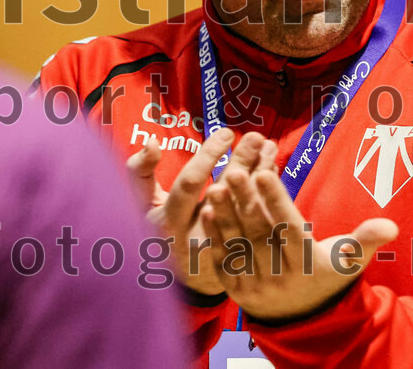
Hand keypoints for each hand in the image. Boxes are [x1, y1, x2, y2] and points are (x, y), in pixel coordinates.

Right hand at [126, 128, 277, 294]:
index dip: (208, 156)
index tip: (227, 133)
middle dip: (240, 161)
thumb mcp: (140, 203)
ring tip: (269, 147)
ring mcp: (219, 249)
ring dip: (259, 175)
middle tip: (255, 136)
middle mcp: (193, 237)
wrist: (175, 279)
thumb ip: (139, 171)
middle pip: (223, 194)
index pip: (190, 183)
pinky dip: (265, 194)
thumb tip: (151, 142)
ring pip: (244, 208)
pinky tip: (273, 171)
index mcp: (168, 221)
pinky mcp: (239, 256)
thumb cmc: (157, 229)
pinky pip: (256, 221)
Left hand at [202, 168, 397, 320]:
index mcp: (305, 262)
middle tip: (233, 171)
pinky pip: (223, 259)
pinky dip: (215, 236)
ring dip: (225, 214)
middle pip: (259, 232)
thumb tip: (391, 225)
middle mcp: (278, 274)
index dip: (276, 200)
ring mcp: (254, 283)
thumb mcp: (348, 261)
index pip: (289, 227)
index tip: (265, 172)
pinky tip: (207, 211)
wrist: (302, 319)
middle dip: (245, 201)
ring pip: (237, 243)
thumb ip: (366, 240)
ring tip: (216, 185)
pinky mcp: (235, 288)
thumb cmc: (326, 275)